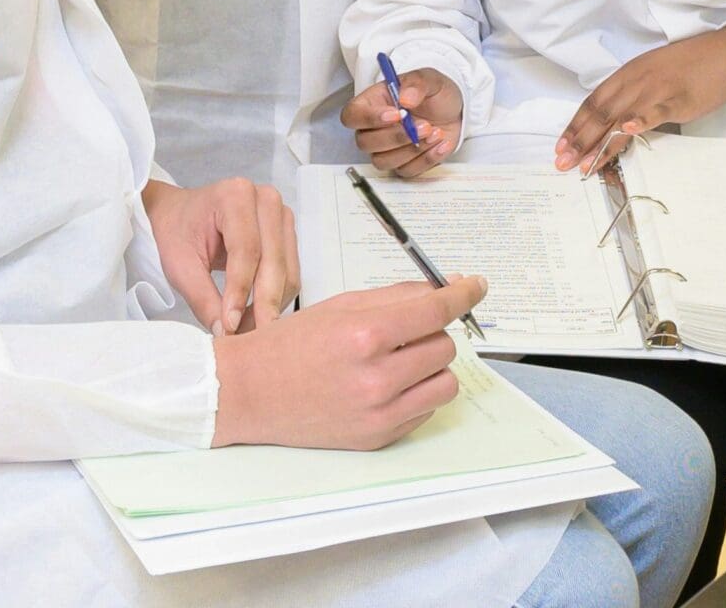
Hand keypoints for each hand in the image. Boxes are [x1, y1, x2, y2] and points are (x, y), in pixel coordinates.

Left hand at [142, 177, 295, 337]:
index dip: (240, 291)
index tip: (231, 324)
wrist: (181, 214)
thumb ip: (202, 298)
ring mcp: (281, 216)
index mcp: (235, 196)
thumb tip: (225, 332)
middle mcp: (266, 200)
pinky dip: (275, 298)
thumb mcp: (179, 264)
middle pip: (273, 262)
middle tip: (247, 337)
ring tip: (246, 329)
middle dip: (261, 304)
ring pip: (287, 272)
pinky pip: (290, 274)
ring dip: (270, 305)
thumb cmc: (177, 231)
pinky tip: (255, 314)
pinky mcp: (287, 235)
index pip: (246, 250)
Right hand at [211, 278, 486, 448]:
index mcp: (365, 335)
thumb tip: (441, 290)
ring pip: (445, 382)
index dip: (464, 294)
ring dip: (431, 366)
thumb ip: (395, 298)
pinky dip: (417, 393)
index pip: (436, 310)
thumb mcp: (340, 306)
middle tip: (405, 331)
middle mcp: (377, 377)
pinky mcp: (379, 438)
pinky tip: (386, 385)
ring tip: (400, 360)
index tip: (476, 286)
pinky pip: (425, 409)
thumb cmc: (290, 346)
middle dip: (432, 332)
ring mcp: (380, 413)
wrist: (249, 394)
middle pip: (444, 346)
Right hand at [340, 68, 463, 178]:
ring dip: (412, 149)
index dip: (369, 118)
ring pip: (383, 161)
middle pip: (365, 142)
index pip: (352, 115)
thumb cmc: (434, 94)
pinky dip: (427, 159)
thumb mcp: (429, 79)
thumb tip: (405, 98)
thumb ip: (416, 84)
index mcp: (372, 103)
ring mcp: (387, 149)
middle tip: (424, 125)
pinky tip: (441, 143)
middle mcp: (374, 129)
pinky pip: (407, 171)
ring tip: (435, 132)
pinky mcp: (404, 163)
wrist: (454, 111)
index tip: (396, 115)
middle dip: (396, 137)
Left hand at [556, 25, 725, 173]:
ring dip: (602, 143)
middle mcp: (636, 81)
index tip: (561, 147)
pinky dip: (641, 120)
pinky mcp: (680, 99)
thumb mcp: (650, 74)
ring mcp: (657, 89)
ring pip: (622, 117)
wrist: (723, 53)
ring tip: (586, 164)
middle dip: (580, 140)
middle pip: (601, 113)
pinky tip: (628, 130)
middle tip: (563, 163)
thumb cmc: (686, 66)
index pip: (593, 102)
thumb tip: (610, 122)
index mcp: (627, 74)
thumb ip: (629, 94)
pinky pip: (657, 111)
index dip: (575, 125)